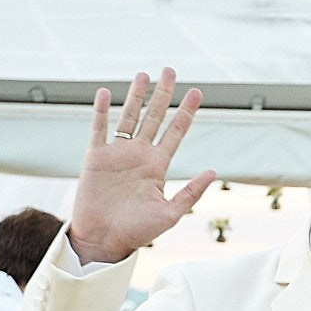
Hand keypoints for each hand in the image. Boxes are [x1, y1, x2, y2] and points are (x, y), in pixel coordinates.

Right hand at [70, 68, 219, 263]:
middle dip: (163, 94)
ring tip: (143, 75)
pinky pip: (99, 129)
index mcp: (158, 165)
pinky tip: (104, 93)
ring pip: (128, 116)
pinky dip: (100, 111)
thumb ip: (191, 192)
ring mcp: (117, 153)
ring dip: (135, 96)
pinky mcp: (96, 157)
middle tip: (170, 70)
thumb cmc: (137, 232)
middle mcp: (139, 154)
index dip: (185, 112)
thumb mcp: (170, 213)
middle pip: (154, 116)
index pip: (175, 132)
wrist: (104, 240)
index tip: (196, 92)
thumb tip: (214, 172)